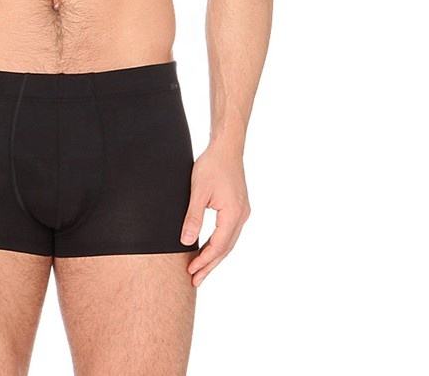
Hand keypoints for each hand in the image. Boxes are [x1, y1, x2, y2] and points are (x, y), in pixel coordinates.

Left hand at [180, 141, 250, 286]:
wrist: (226, 148)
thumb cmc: (211, 166)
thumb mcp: (198, 192)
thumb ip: (193, 217)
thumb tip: (185, 241)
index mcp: (233, 214)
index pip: (218, 246)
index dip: (204, 261)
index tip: (191, 271)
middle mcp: (241, 216)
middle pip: (225, 248)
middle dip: (210, 265)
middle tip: (195, 280)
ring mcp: (242, 212)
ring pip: (228, 241)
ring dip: (214, 256)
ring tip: (200, 269)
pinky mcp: (239, 207)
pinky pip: (229, 232)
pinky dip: (219, 243)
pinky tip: (209, 248)